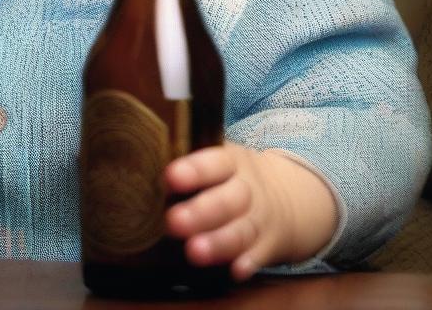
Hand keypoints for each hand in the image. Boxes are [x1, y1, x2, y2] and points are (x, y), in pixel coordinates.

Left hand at [164, 142, 336, 281]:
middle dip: (200, 212)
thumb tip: (142, 166)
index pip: (214, 162)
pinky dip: (248, 263)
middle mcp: (247, 189)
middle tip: (173, 221)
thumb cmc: (233, 177)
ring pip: (241, 230)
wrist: (289, 197)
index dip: (194, 170)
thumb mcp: (220, 160)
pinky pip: (260, 255)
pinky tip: (234, 270)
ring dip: (218, 242)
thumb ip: (191, 167)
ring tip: (194, 251)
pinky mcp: (268, 245)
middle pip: (227, 200)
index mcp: (231, 161)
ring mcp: (260, 218)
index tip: (170, 177)